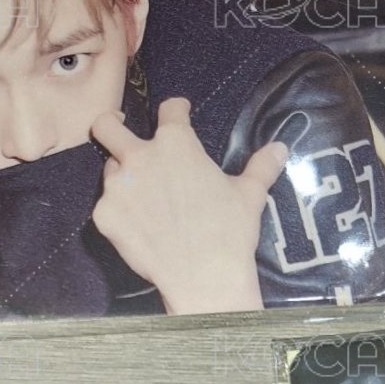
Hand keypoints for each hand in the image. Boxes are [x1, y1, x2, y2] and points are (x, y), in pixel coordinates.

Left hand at [90, 97, 287, 314]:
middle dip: (110, 122)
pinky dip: (118, 213)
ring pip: (108, 170)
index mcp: (175, 142)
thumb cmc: (229, 230)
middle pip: (106, 125)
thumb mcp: (249, 194)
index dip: (177, 110)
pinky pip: (106, 207)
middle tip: (118, 128)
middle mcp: (140, 157)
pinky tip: (137, 227)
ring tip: (141, 197)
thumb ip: (261, 166)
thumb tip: (280, 148)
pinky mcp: (104, 216)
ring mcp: (117, 187)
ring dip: (122, 177)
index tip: (179, 113)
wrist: (202, 275)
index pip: (169, 109)